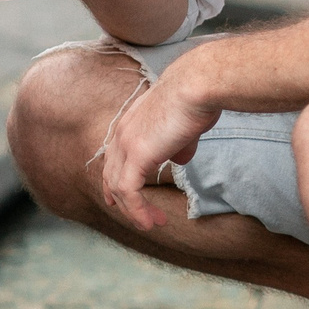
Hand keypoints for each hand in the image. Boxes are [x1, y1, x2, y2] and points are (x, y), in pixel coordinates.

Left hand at [99, 68, 221, 230]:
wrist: (197, 86)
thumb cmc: (197, 98)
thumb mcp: (185, 125)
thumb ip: (178, 144)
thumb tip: (179, 158)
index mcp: (130, 122)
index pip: (113, 158)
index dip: (114, 180)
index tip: (121, 200)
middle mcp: (122, 132)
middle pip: (111, 175)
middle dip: (124, 201)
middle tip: (143, 219)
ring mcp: (126, 144)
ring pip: (119, 187)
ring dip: (135, 210)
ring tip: (153, 223)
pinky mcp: (136, 155)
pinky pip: (129, 191)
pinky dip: (137, 210)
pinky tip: (149, 221)